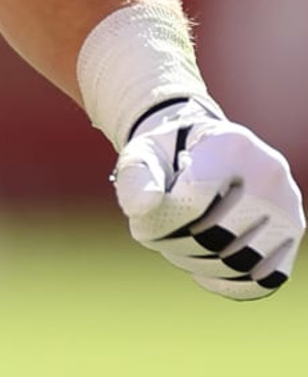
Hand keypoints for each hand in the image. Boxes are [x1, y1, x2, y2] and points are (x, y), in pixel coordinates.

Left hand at [114, 99, 303, 299]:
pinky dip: (228, 284)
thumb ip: (136, 175)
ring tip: (175, 247)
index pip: (195, 197)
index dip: (161, 220)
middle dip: (175, 243)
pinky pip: (266, 279)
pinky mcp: (291, 237)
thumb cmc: (168, 154)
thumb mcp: (144, 153)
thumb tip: (140, 208)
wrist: (201, 151)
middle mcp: (269, 173)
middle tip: (156, 236)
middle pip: (218, 234)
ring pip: (241, 262)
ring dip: (197, 265)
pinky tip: (202, 272)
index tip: (141, 223)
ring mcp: (287, 206)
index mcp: (231, 144)